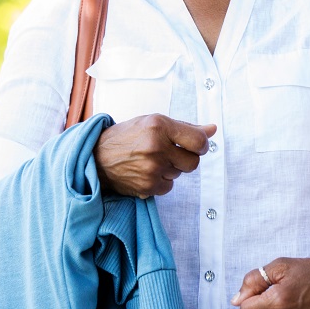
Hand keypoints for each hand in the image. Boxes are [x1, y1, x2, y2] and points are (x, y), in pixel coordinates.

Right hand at [94, 114, 215, 197]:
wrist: (97, 157)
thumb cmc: (127, 136)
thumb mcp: (154, 122)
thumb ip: (185, 127)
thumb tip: (212, 129)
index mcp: (159, 126)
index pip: (198, 141)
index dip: (202, 145)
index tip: (197, 145)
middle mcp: (156, 147)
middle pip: (193, 162)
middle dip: (187, 158)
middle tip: (172, 153)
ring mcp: (151, 168)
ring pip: (180, 173)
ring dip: (171, 168)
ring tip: (152, 160)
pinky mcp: (147, 186)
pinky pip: (169, 186)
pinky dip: (162, 180)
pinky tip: (147, 171)